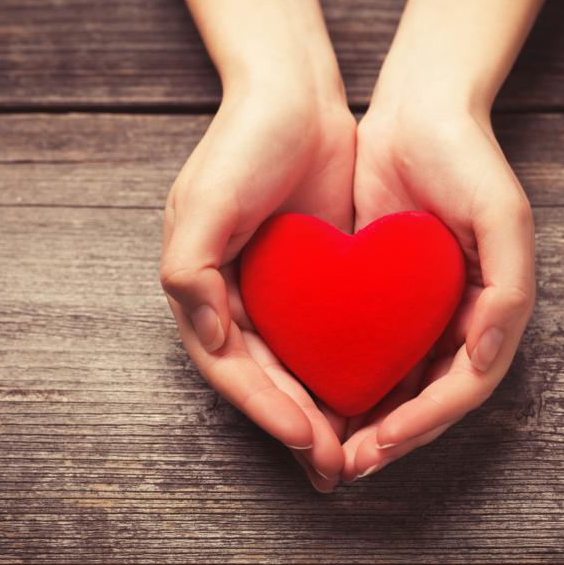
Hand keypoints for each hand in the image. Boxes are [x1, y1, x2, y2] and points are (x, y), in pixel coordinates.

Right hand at [160, 87, 354, 491]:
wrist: (296, 97)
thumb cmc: (243, 143)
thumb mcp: (205, 201)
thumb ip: (190, 270)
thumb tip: (207, 336)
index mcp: (201, 290)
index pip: (231, 368)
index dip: (265, 408)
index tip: (305, 438)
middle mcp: (235, 301)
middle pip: (265, 381)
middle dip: (297, 426)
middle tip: (334, 467)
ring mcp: (277, 295)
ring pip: (298, 371)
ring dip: (321, 414)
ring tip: (354, 452)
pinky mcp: (316, 284)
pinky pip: (329, 340)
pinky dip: (343, 374)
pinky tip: (373, 399)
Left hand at [341, 103, 535, 479]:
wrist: (419, 112)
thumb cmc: (468, 159)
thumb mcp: (502, 216)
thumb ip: (507, 290)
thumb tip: (483, 359)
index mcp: (493, 310)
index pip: (462, 387)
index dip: (425, 422)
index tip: (379, 444)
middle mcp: (460, 319)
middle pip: (428, 399)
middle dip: (392, 437)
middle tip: (348, 466)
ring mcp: (423, 310)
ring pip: (397, 384)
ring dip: (368, 421)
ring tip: (330, 449)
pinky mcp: (385, 295)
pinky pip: (369, 349)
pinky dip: (350, 379)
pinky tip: (317, 395)